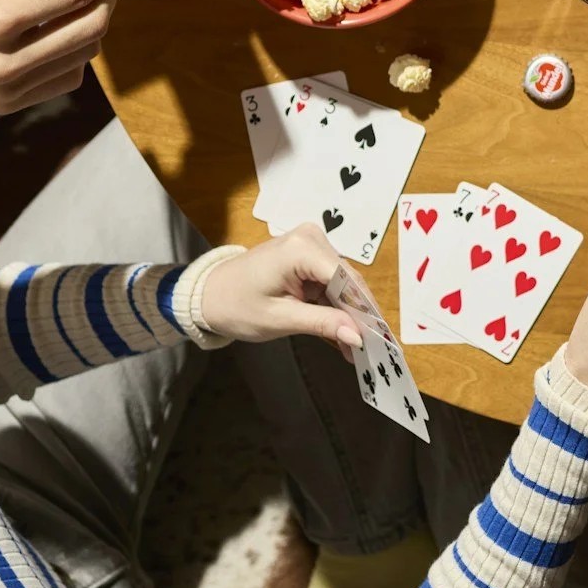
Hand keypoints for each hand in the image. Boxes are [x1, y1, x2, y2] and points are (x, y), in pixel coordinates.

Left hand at [198, 223, 364, 355]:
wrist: (208, 294)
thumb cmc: (236, 305)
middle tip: (369, 349)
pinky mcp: (309, 254)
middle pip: (347, 279)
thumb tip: (358, 336)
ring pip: (342, 282)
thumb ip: (322, 324)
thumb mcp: (280, 319)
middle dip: (357, 314)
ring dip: (347, 314)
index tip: (379, 338)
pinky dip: (334, 306)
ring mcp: (310, 243)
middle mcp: (311, 237)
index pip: (345, 278)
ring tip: (355, 348)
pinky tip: (341, 333)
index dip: (363, 309)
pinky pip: (330, 282)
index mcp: (301, 248)